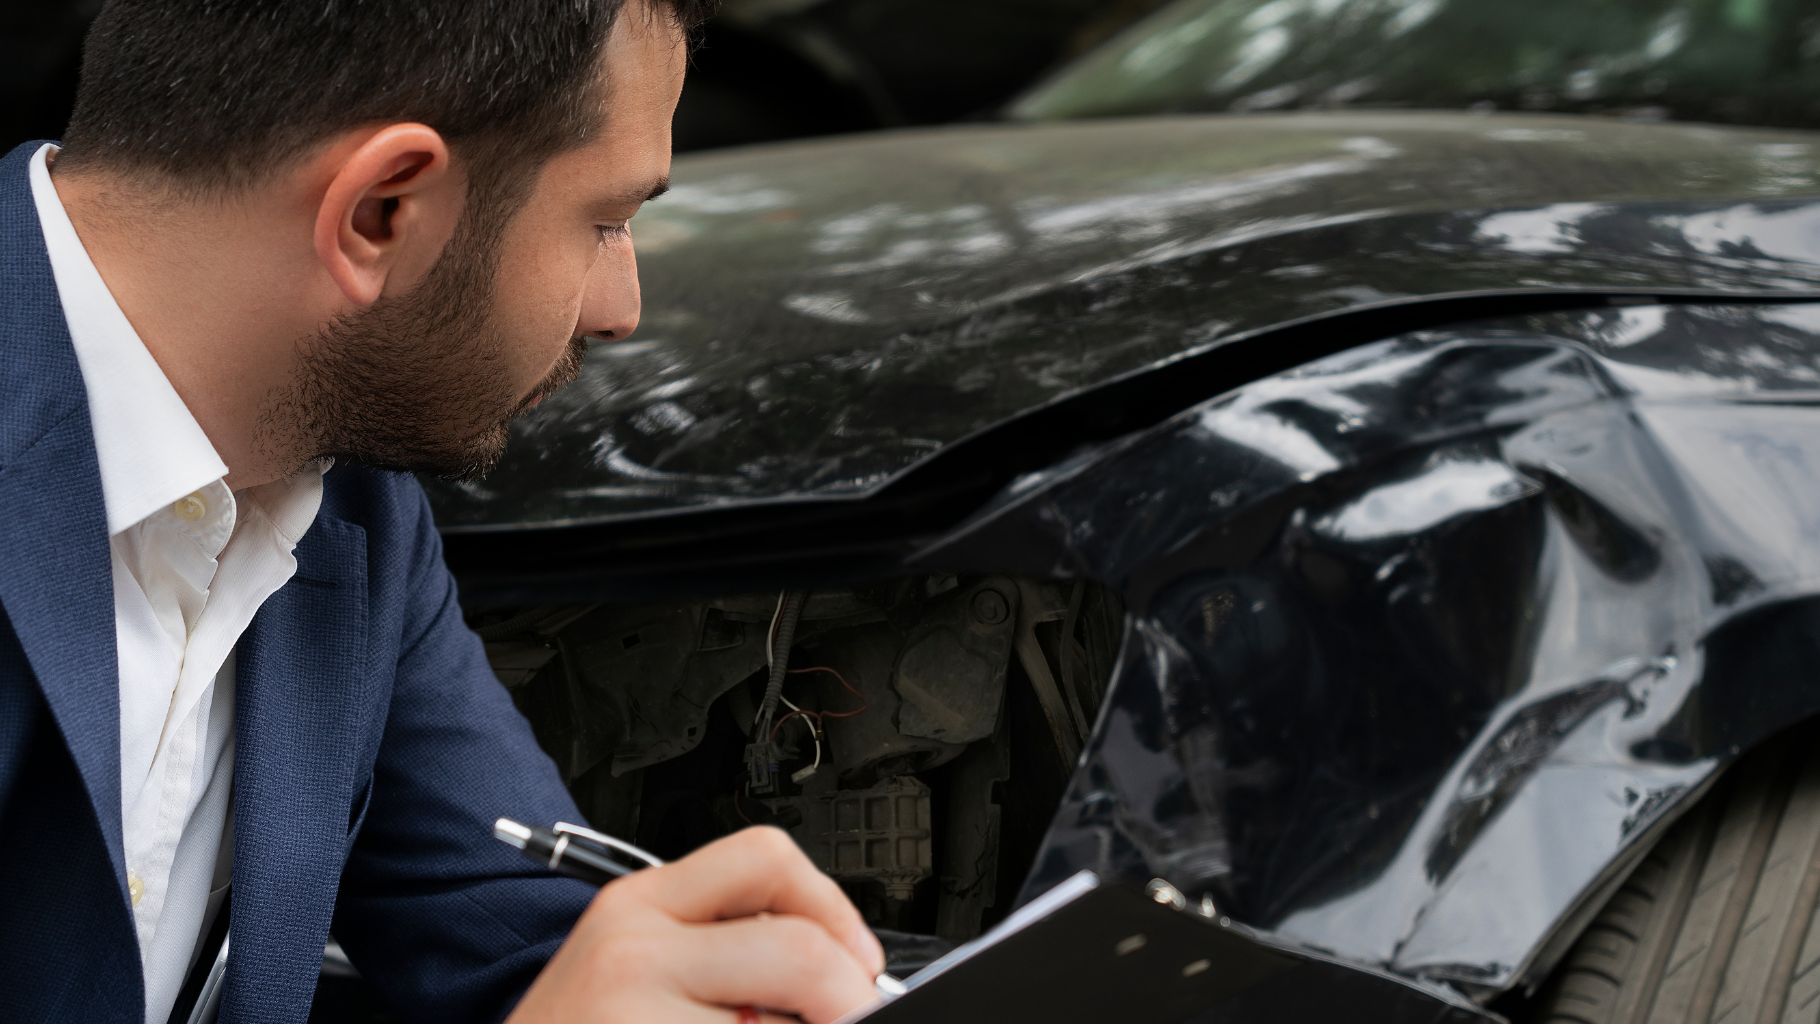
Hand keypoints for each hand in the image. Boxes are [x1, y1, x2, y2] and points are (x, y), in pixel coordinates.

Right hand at [505, 826, 885, 1023]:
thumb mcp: (629, 969)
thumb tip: (843, 975)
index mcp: (637, 905)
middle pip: (798, 951)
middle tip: (853, 1017)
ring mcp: (634, 1015)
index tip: (856, 959)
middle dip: (847, 997)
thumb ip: (721, 951)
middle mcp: (633, 951)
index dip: (833, 907)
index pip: (764, 857)